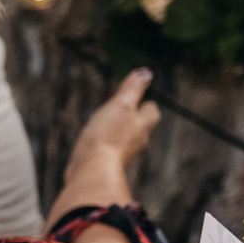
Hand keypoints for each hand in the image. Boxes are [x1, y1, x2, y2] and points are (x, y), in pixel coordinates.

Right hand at [57, 69, 159, 208]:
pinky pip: (109, 151)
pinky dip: (105, 146)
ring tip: (105, 127)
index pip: (151, 110)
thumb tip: (146, 73)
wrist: (92, 169)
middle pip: (139, 126)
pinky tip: (94, 145)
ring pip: (125, 139)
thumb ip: (133, 89)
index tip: (133, 96)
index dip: (144, 102)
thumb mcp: (121, 105)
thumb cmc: (107, 137)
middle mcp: (137, 141)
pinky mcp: (107, 164)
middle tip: (119, 110)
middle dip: (131, 118)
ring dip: (117, 133)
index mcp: (143, 125)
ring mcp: (123, 154)